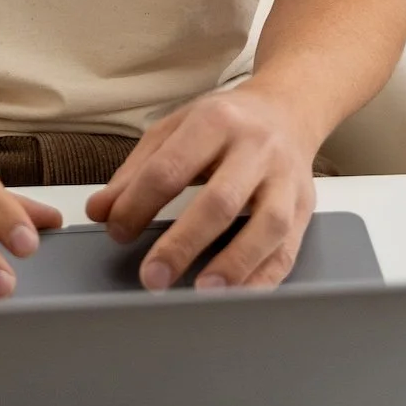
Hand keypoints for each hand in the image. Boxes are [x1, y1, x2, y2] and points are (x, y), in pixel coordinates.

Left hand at [84, 83, 316, 290]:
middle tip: (153, 277)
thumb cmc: (225, 124)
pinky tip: (237, 296)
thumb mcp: (174, 130)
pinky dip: (263, 278)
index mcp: (216, 121)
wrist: (287, 109)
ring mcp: (286, 179)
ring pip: (267, 225)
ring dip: (234, 263)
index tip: (117, 232)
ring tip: (201, 292)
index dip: (138, 204)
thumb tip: (99, 211)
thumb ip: (135, 172)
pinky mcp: (305, 208)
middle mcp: (256, 149)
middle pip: (221, 201)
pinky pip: (289, 250)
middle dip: (183, 243)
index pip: (170, 169)